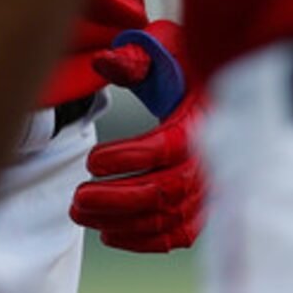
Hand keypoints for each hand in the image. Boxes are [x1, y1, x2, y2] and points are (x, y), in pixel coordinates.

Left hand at [73, 21, 202, 252]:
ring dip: (120, 222)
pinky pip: (177, 236)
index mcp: (200, 120)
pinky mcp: (201, 208)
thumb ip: (133, 58)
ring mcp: (206, 188)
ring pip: (166, 218)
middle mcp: (208, 159)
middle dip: (115, 199)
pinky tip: (108, 234)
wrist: (214, 88)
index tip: (91, 160)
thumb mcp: (162, 51)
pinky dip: (143, 241)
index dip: (128, 157)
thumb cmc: (182, 69)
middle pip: (164, 191)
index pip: (167, 147)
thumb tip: (103, 61)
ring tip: (80, 213)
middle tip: (77, 198)